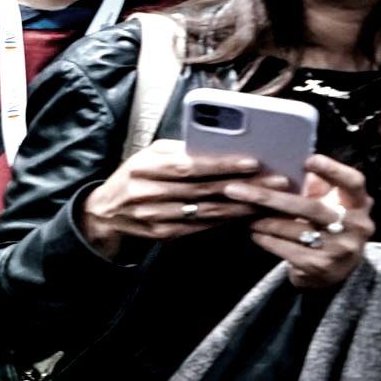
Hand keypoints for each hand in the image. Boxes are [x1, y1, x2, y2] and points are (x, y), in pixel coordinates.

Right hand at [79, 140, 261, 257]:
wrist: (105, 211)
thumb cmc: (134, 176)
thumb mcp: (149, 155)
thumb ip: (180, 151)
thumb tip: (220, 146)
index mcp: (145, 167)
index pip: (189, 166)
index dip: (222, 165)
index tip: (253, 162)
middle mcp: (148, 193)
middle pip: (203, 190)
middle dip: (243, 186)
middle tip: (275, 182)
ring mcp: (155, 216)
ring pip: (206, 212)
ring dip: (241, 207)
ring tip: (268, 200)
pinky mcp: (162, 234)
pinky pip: (200, 227)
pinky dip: (225, 221)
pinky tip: (245, 216)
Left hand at [226, 155, 372, 291]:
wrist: (337, 274)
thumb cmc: (327, 229)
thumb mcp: (330, 205)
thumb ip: (318, 186)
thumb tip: (295, 163)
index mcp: (359, 205)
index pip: (354, 182)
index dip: (333, 170)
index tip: (308, 160)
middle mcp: (356, 227)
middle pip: (310, 207)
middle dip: (270, 197)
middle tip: (235, 189)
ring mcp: (339, 249)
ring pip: (294, 229)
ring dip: (262, 219)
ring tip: (241, 210)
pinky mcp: (320, 266)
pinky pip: (285, 248)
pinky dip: (265, 238)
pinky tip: (253, 231)